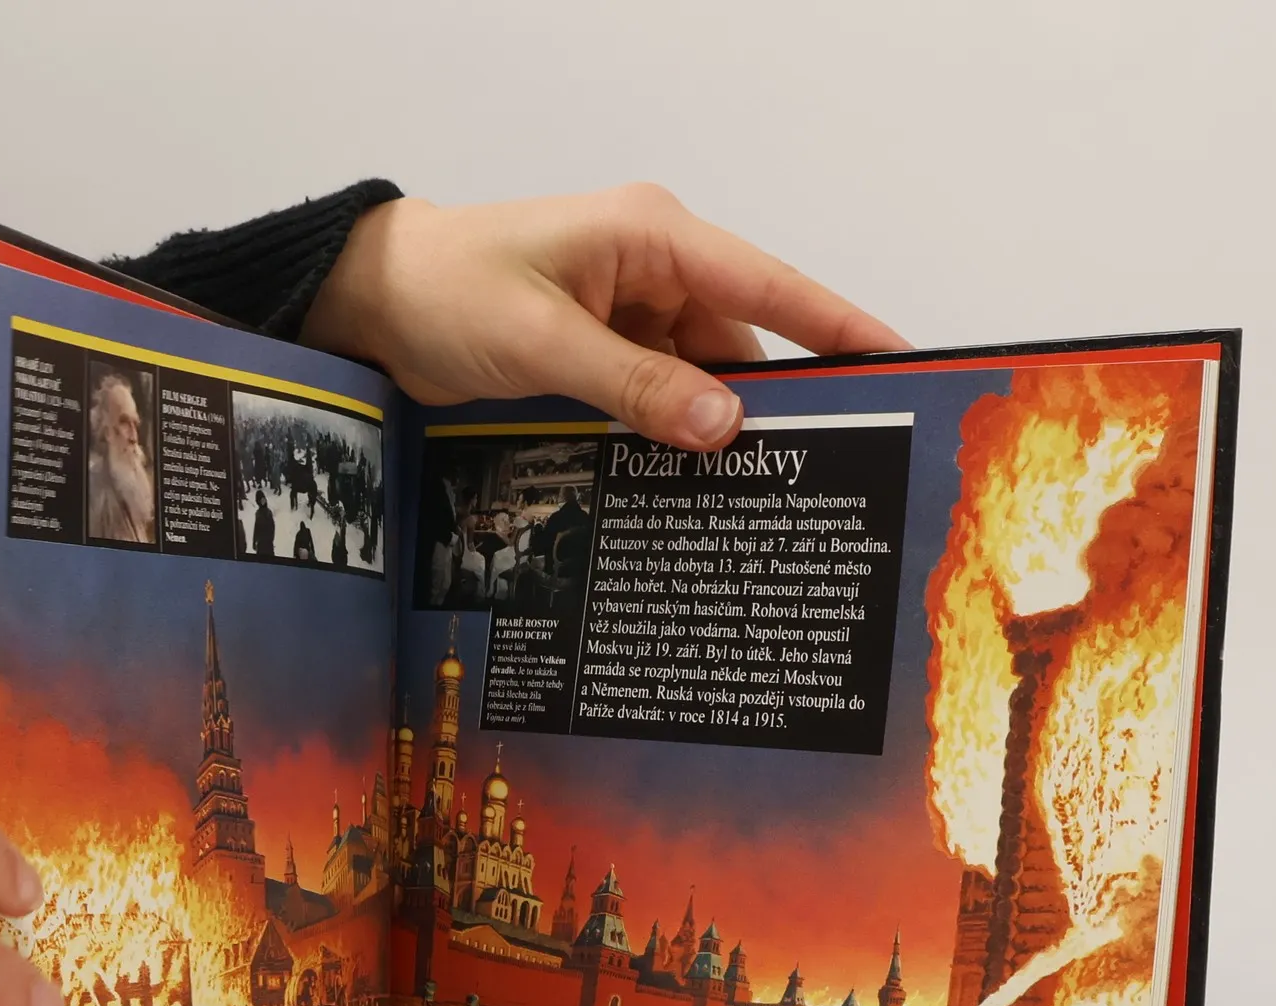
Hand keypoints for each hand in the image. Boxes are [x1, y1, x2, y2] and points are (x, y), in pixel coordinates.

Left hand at [303, 185, 907, 451]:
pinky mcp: (606, 353)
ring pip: (702, 383)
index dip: (840, 326)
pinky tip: (685, 486)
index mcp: (653, 238)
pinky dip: (670, 438)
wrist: (375, 301)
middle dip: (773, 407)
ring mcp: (631, 315)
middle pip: (743, 347)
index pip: (770, 284)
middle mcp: (655, 271)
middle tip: (822, 471)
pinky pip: (661, 398)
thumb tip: (722, 429)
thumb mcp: (543, 340)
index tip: (899, 360)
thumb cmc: (447, 291)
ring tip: (750, 498)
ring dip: (712, 435)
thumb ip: (635, 384)